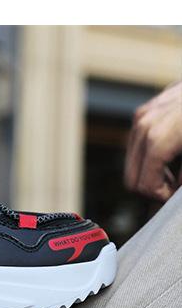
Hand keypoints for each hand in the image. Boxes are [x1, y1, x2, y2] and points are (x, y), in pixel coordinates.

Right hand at [124, 81, 181, 201]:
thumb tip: (173, 196)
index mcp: (157, 140)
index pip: (144, 186)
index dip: (161, 197)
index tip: (175, 196)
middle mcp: (144, 126)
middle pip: (132, 178)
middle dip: (153, 188)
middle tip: (174, 186)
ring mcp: (142, 115)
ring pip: (132, 163)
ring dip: (151, 172)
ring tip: (175, 171)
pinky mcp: (145, 110)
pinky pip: (137, 145)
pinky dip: (151, 156)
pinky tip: (172, 153)